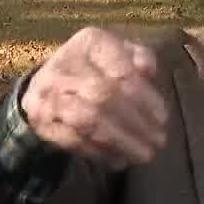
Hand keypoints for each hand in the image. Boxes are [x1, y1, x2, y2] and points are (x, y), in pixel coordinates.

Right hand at [21, 27, 168, 169]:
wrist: (45, 85)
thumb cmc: (96, 69)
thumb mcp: (119, 54)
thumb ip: (139, 57)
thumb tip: (147, 69)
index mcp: (90, 43)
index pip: (121, 72)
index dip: (145, 97)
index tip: (163, 118)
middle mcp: (65, 64)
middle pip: (104, 96)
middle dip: (136, 123)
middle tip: (158, 141)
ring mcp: (48, 93)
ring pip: (87, 119)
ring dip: (120, 141)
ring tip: (143, 154)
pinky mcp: (40, 119)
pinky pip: (72, 139)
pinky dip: (100, 153)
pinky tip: (120, 160)